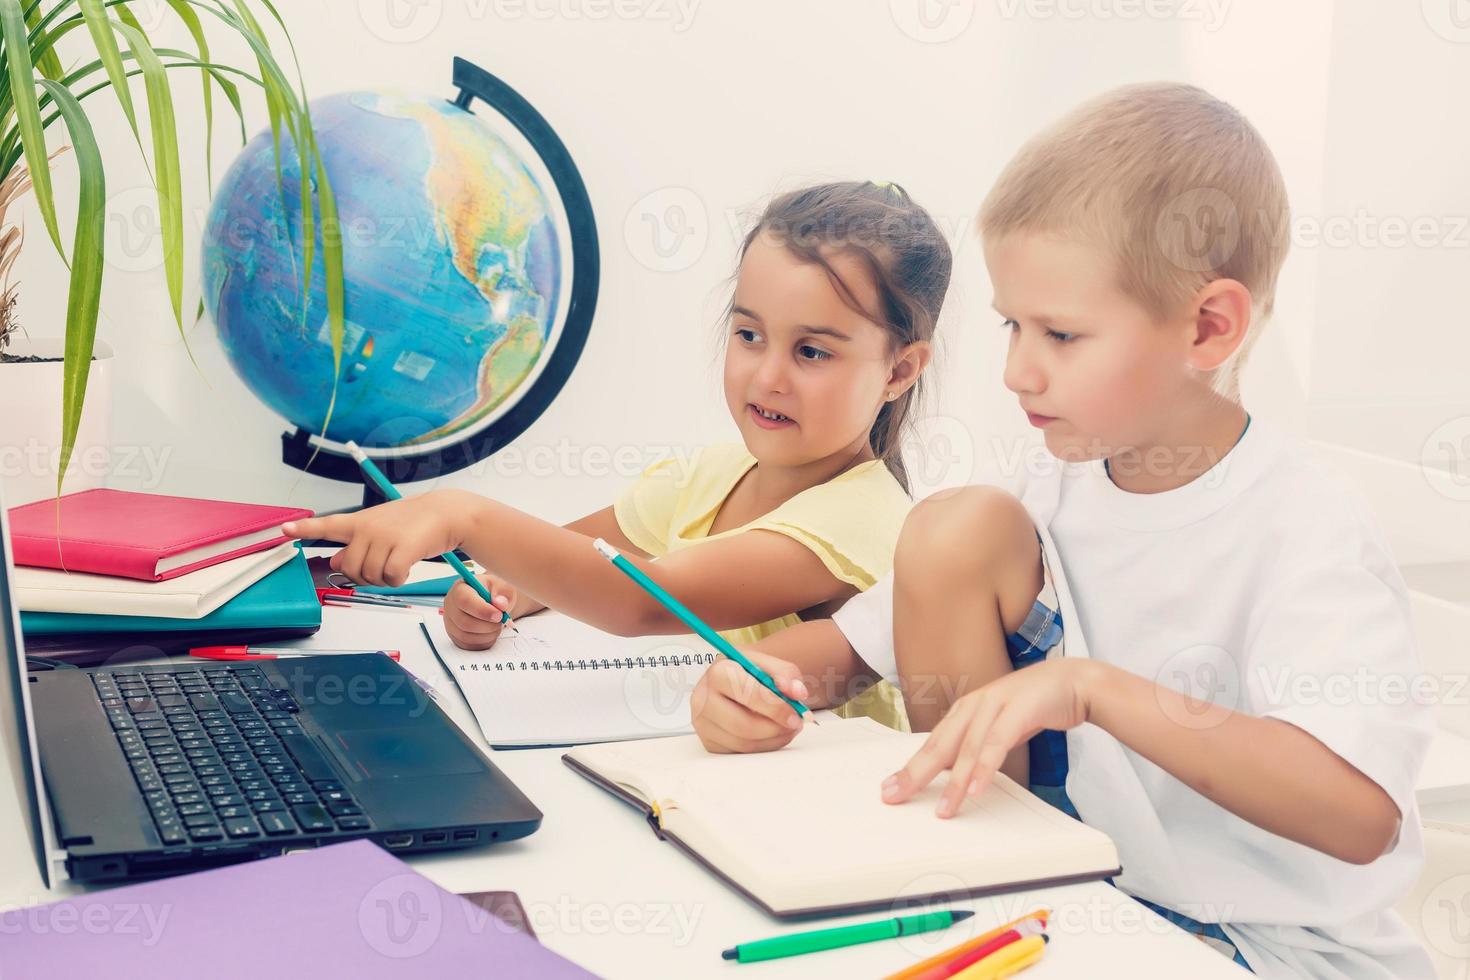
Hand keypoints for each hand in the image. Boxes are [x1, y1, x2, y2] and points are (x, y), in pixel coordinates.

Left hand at [281, 490, 472, 587]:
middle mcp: (368, 528)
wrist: (446, 512)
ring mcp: (385, 537)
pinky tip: (405, 570)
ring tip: (397, 565)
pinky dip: (397, 580)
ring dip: (383, 579)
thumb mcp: (380, 529)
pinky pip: (390, 577)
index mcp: (360, 521)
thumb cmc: (413, 522)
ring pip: (370, 575)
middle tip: (381, 568)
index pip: (327, 525)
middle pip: (350, 568)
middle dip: (364, 576)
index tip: (284, 530)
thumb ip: (355, 544)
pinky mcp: (403, 548)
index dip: (304, 529)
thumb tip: (334, 561)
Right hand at [442, 574, 516, 650]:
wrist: (491, 601)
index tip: (499, 615)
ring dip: (487, 635)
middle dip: (487, 626)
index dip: (482, 610)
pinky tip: (491, 633)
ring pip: (466, 636)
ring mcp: (450, 622)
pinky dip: (483, 642)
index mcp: (460, 588)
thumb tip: (500, 604)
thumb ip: (503, 593)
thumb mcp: (503, 587)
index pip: (465, 601)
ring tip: (497, 626)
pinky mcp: (455, 635)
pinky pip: (468, 645)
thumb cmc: (494, 592)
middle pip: (464, 622)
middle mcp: (450, 605)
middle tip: (501, 622)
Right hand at [691, 651, 810, 753]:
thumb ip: (786, 674)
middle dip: (775, 728)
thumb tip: (797, 693)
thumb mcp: (768, 664)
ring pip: (744, 743)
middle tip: (795, 724)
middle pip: (743, 725)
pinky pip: (741, 752)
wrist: (730, 679)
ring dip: (773, 739)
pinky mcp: (709, 742)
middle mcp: (703, 698)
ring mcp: (703, 723)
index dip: (775, 708)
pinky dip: (763, 746)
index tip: (795, 714)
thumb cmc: (748, 672)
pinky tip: (772, 733)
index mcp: (718, 672)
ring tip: (788, 727)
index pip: (747, 694)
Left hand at [882, 659, 1097, 817]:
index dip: (909, 768)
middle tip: (895, 796)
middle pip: (939, 745)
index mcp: (965, 710)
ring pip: (967, 748)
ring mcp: (994, 705)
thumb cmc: (1032, 706)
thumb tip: (954, 773)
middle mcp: (973, 705)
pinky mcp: (1018, 709)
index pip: (932, 744)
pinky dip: (985, 767)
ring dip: (954, 781)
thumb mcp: (998, 727)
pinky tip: (976, 788)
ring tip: (944, 809)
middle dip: (915, 773)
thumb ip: (977, 745)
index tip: (890, 790)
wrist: (1072, 681)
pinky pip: (998, 742)